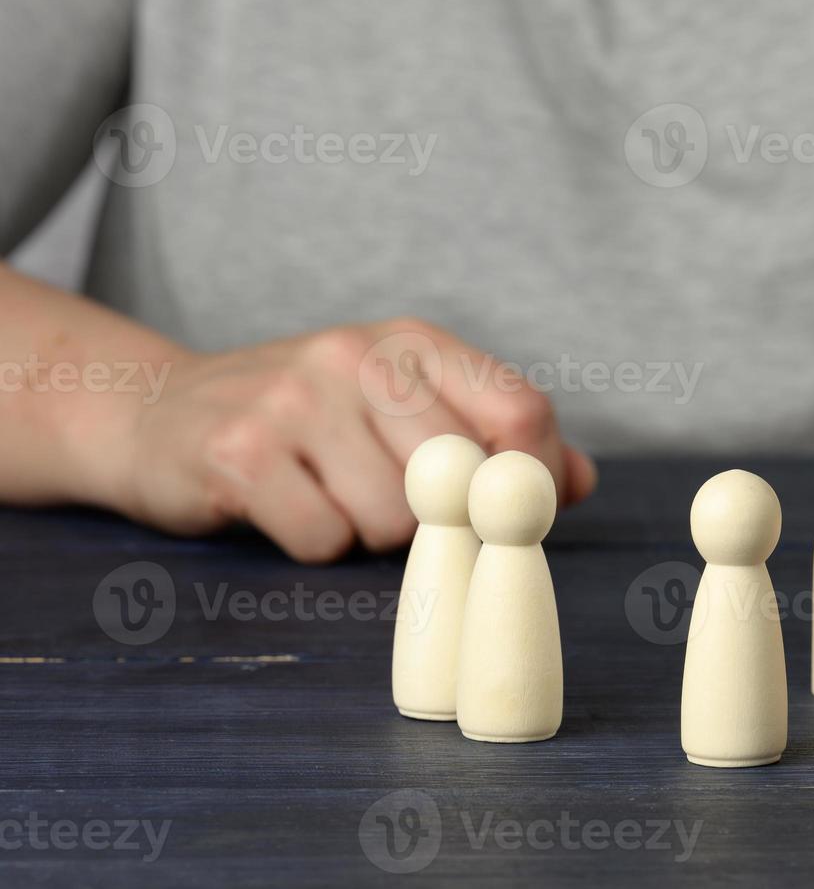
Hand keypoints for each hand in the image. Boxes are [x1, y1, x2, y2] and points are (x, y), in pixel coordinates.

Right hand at [99, 319, 596, 561]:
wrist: (159, 414)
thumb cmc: (308, 423)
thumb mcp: (402, 409)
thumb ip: (492, 441)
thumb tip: (580, 481)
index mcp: (413, 342)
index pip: (521, 410)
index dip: (537, 479)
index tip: (521, 516)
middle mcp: (359, 355)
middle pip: (461, 476)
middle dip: (442, 519)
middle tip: (398, 508)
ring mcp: (297, 398)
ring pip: (395, 518)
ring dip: (371, 535)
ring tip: (331, 497)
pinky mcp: (242, 451)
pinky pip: (326, 539)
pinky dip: (316, 546)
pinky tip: (287, 508)